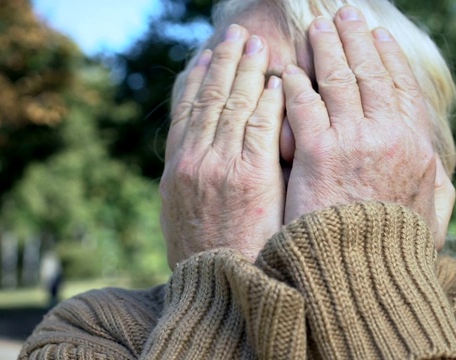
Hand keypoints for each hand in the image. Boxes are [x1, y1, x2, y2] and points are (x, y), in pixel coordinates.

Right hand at [160, 25, 284, 268]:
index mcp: (176, 168)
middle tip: (234, 34)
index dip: (197, 78)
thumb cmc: (205, 258)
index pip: (186, 110)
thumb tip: (197, 161)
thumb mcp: (182, 217)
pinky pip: (261, 127)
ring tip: (254, 44)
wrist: (215, 290)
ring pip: (234, 104)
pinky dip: (268, 101)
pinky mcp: (251, 177)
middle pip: (209, 97)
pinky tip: (279, 82)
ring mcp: (221, 166)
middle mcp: (194, 160)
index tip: (206, 55)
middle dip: (223, 61)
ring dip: (246, 70)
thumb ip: (190, 183)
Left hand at [282, 6, 448, 242]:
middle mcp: (387, 134)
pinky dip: (296, 83)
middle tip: (344, 12)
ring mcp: (352, 140)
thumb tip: (440, 174)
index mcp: (415, 146)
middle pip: (369, 72)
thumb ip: (436, 191)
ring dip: (325, 47)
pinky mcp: (316, 152)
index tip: (377, 34)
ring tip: (316, 25)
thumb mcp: (428, 219)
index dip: (387, 56)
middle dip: (355, 37)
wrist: (364, 276)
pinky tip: (288, 68)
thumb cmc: (393, 250)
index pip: (400, 87)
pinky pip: (304, 104)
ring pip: (337, 79)